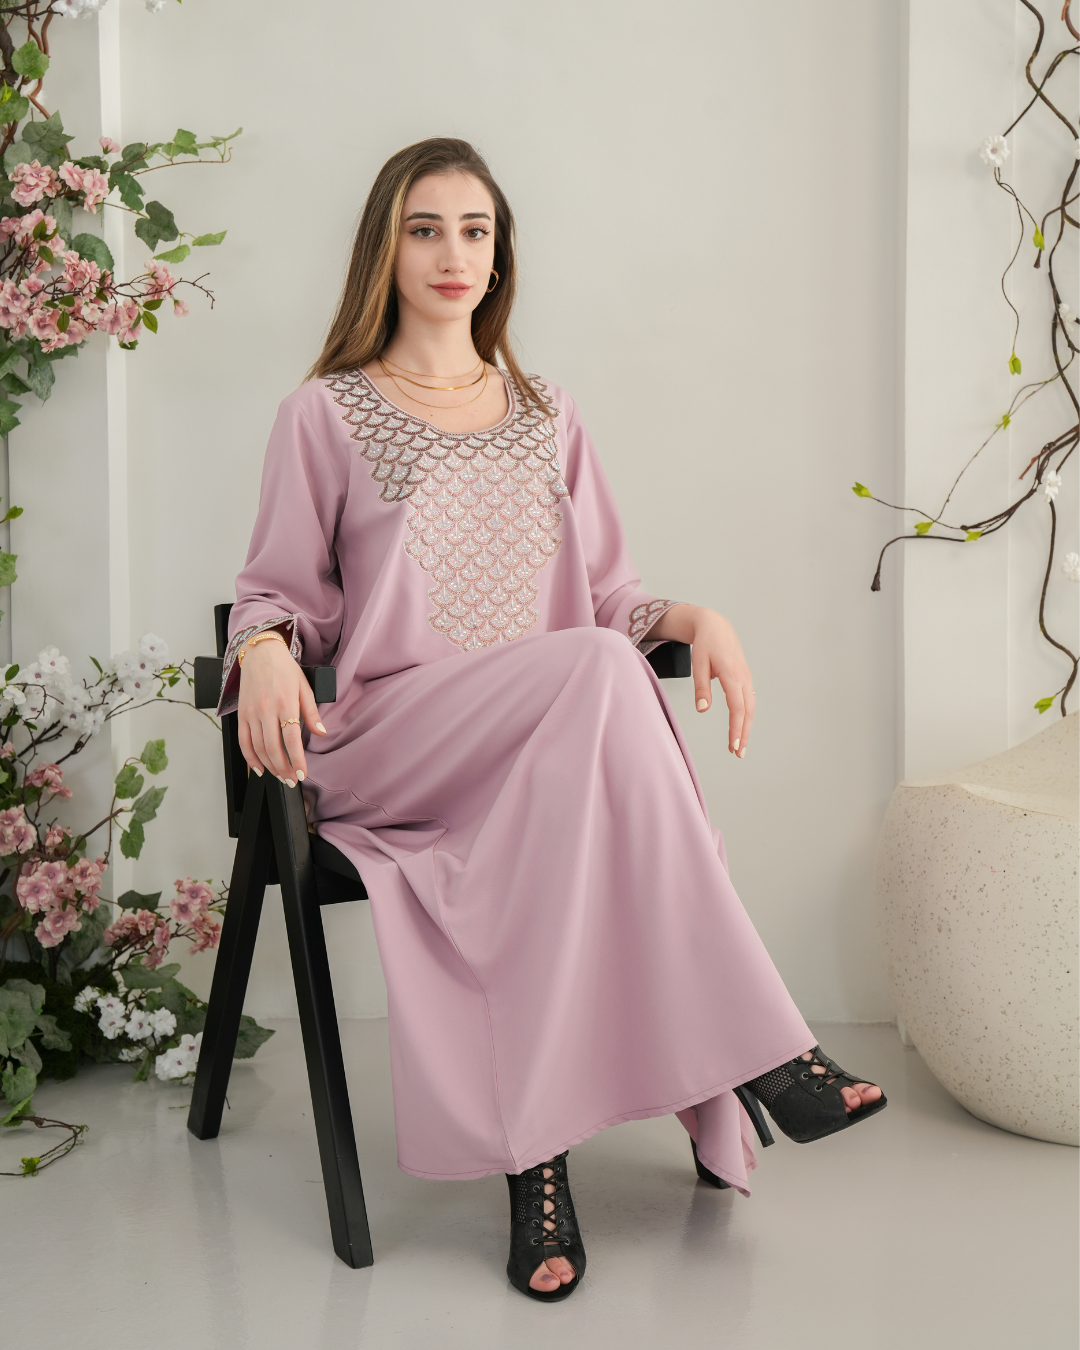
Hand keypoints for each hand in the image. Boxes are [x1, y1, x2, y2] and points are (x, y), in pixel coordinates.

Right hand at [236, 637, 326, 784]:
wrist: (260, 652)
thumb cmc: (284, 669)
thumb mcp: (304, 687)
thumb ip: (312, 713)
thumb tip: (322, 733)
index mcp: (285, 703)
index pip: (291, 739)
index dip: (297, 760)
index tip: (302, 774)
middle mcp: (266, 710)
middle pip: (273, 748)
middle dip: (283, 769)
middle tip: (291, 780)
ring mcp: (251, 713)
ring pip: (258, 748)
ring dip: (269, 767)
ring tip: (280, 776)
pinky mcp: (241, 714)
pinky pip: (243, 741)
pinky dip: (250, 758)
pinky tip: (259, 769)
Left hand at [647, 603, 754, 757]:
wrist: (716, 626)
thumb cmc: (705, 644)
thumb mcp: (698, 663)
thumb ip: (701, 687)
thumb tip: (702, 709)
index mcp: (732, 674)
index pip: (737, 708)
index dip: (736, 728)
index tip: (733, 745)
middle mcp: (743, 678)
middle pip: (748, 712)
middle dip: (744, 734)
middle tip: (738, 754)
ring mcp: (746, 678)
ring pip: (750, 708)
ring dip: (745, 728)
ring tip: (738, 746)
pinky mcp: (745, 679)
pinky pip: (748, 701)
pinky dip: (746, 717)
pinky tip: (740, 728)